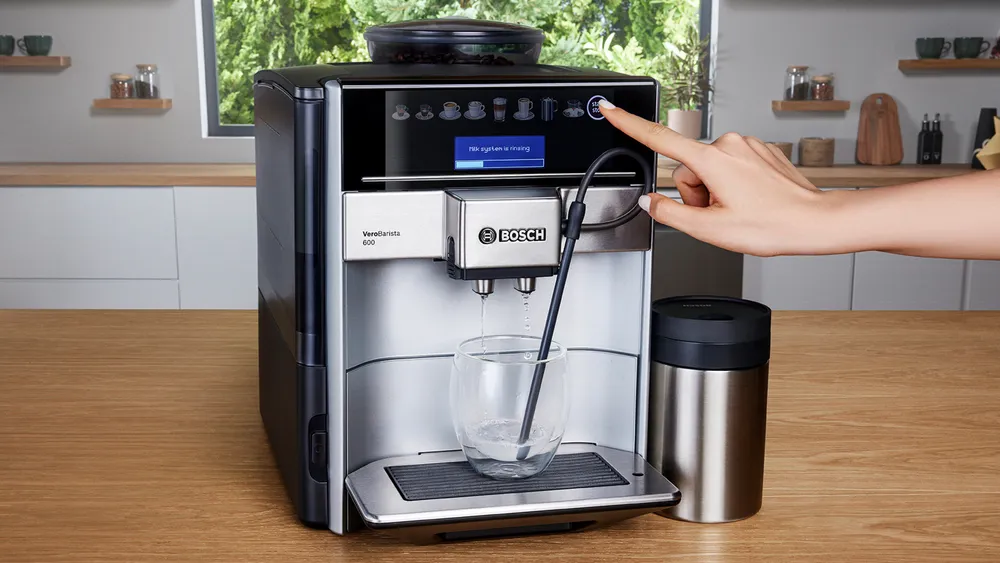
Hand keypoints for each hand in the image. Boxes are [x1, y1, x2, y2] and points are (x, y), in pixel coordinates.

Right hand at [599, 100, 843, 256]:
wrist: (814, 222)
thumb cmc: (771, 225)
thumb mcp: (710, 230)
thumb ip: (671, 214)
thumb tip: (652, 201)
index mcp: (712, 160)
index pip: (659, 139)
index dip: (629, 125)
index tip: (610, 110)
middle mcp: (728, 144)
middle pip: (688, 169)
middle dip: (696, 193)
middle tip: (719, 213)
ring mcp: (746, 145)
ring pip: (709, 170)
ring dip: (715, 191)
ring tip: (739, 209)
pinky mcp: (759, 151)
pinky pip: (730, 167)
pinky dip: (732, 185)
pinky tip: (751, 201)